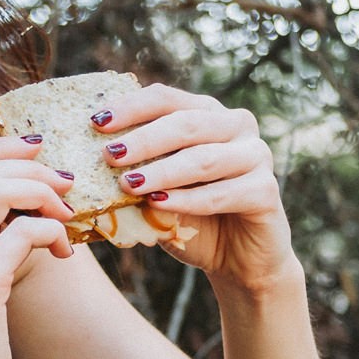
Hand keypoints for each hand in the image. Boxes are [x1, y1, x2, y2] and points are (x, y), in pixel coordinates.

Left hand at [90, 82, 296, 294]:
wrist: (238, 260)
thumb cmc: (192, 218)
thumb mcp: (158, 190)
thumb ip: (138, 171)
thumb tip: (92, 161)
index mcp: (208, 113)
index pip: (167, 98)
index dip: (131, 108)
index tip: (96, 124)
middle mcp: (236, 126)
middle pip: (186, 124)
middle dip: (144, 140)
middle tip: (109, 155)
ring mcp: (256, 156)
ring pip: (203, 158)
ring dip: (162, 171)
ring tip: (129, 184)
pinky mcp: (266, 191)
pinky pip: (222, 193)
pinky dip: (187, 200)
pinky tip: (158, 205)